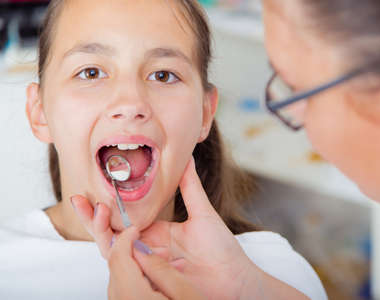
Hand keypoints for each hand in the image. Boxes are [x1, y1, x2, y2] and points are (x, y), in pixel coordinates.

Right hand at [72, 158, 307, 298]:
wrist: (236, 278)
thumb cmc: (222, 248)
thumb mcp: (202, 213)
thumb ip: (190, 186)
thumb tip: (187, 157)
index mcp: (156, 232)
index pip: (124, 219)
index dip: (105, 207)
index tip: (91, 191)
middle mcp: (147, 248)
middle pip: (112, 234)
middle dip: (93, 218)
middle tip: (80, 200)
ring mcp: (148, 264)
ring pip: (114, 250)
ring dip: (101, 231)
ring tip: (96, 210)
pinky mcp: (151, 280)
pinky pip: (128, 268)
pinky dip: (117, 253)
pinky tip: (114, 234)